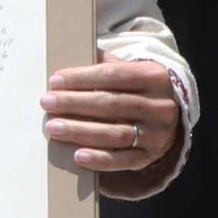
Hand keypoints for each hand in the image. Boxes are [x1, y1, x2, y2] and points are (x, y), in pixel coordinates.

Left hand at [42, 60, 179, 172]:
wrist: (171, 117)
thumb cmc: (139, 89)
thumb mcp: (131, 70)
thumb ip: (106, 63)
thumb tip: (73, 55)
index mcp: (154, 77)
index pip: (113, 75)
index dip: (81, 78)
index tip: (54, 81)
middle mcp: (159, 106)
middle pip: (111, 104)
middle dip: (74, 103)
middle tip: (46, 102)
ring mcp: (156, 134)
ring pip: (115, 133)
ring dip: (80, 131)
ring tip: (53, 127)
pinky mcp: (150, 156)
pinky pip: (124, 161)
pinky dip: (100, 159)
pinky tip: (78, 156)